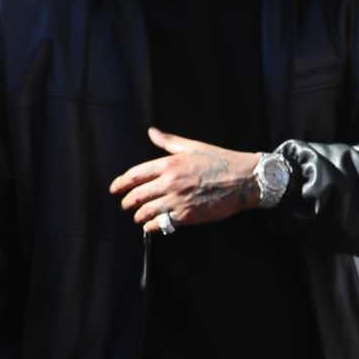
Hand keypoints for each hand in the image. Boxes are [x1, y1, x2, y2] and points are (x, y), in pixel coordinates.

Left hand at [109, 129, 259, 235]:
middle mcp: (170, 182)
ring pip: (146, 212)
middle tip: (125, 205)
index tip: (114, 189)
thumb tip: (152, 132)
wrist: (244, 180)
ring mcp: (178, 200)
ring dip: (138, 216)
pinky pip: (162, 224)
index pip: (135, 175)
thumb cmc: (220, 161)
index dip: (120, 183)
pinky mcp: (188, 216)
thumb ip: (168, 142)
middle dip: (127, 202)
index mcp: (169, 164)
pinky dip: (152, 226)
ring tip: (138, 217)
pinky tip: (151, 226)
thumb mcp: (192, 146)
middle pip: (137, 196)